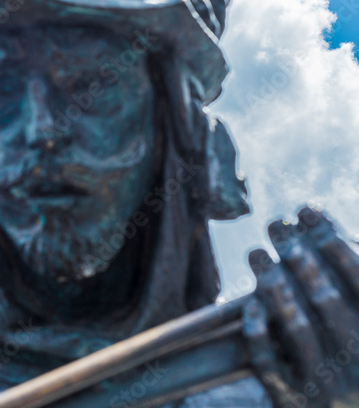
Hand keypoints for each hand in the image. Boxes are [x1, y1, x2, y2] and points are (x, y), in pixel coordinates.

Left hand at [243, 207, 358, 407]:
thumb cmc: (356, 359)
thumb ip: (351, 283)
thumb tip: (326, 230)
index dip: (334, 244)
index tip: (306, 210)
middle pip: (326, 300)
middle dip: (299, 257)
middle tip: (275, 225)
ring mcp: (327, 385)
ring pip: (297, 329)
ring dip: (274, 286)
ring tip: (255, 252)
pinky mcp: (294, 401)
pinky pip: (271, 364)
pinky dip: (260, 333)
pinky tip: (251, 304)